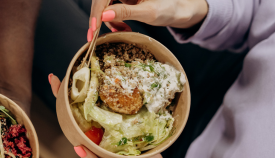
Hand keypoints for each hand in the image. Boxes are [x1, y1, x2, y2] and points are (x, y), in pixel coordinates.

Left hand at [48, 73, 185, 157]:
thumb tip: (77, 148)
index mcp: (91, 135)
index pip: (71, 114)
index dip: (61, 97)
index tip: (52, 79)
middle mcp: (101, 124)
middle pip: (86, 101)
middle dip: (79, 83)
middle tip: (74, 65)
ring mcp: (116, 119)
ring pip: (105, 98)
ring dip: (100, 82)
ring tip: (95, 66)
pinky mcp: (132, 117)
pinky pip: (125, 101)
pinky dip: (122, 90)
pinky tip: (122, 77)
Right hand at [88, 0, 207, 36]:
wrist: (180, 10)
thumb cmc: (170, 8)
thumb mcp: (148, 12)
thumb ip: (125, 12)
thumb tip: (104, 15)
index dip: (97, 11)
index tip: (94, 28)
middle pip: (101, 0)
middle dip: (97, 18)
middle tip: (93, 36)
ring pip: (104, 6)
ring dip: (106, 21)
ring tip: (120, 31)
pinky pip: (110, 9)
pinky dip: (113, 21)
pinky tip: (122, 28)